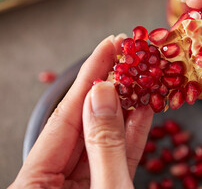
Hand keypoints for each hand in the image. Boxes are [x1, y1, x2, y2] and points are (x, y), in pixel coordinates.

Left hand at [10, 35, 153, 187]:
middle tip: (130, 58)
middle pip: (84, 124)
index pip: (63, 117)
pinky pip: (118, 156)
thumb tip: (104, 93)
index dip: (89, 78)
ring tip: (143, 79)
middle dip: (111, 89)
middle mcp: (55, 182)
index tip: (108, 46)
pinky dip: (133, 135)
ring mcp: (82, 184)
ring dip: (128, 109)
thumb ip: (104, 145)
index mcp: (35, 186)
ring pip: (105, 139)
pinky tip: (145, 109)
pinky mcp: (104, 188)